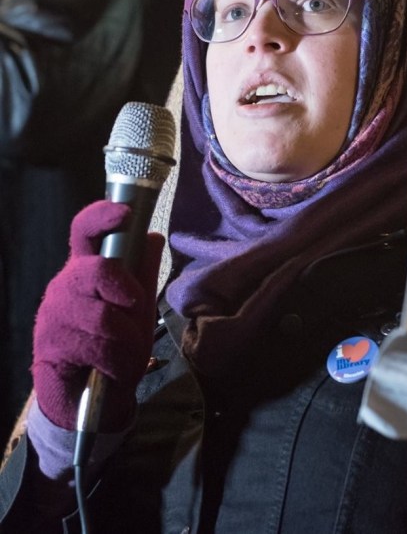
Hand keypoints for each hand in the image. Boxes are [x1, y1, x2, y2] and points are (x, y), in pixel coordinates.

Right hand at [32, 200, 163, 431]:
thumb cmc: (117, 344)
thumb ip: (143, 274)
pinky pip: (96, 345)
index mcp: (86, 270)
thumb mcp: (139, 308)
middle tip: (134, 307)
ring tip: (124, 349)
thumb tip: (153, 236)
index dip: (102, 217)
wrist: (95, 398)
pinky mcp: (50, 345)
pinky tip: (111, 366)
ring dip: (125, 337)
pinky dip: (115, 359)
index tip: (125, 212)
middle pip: (96, 270)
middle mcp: (65, 286)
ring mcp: (54, 315)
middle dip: (126, 291)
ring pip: (101, 314)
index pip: (84, 232)